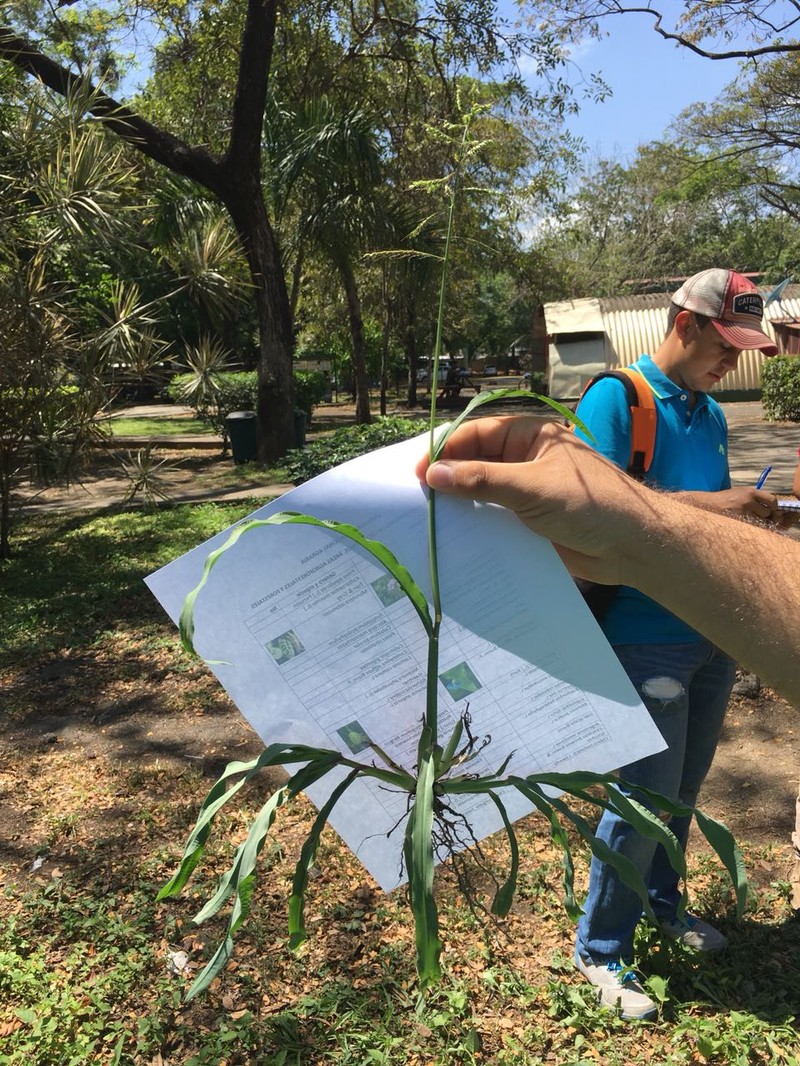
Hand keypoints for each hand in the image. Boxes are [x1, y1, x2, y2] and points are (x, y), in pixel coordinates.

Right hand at [415, 416, 659, 583]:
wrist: (632, 546)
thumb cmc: (590, 503)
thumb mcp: (531, 488)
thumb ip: (481, 481)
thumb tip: (433, 474)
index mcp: (531, 436)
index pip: (478, 434)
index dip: (447, 449)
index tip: (419, 470)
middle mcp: (526, 460)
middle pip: (476, 462)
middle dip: (449, 476)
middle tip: (417, 496)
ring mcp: (527, 491)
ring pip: (483, 493)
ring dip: (460, 504)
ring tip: (428, 518)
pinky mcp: (530, 521)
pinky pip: (494, 519)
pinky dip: (475, 525)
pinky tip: (454, 537)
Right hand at [698, 486, 779, 520]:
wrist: (708, 504)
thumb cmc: (725, 499)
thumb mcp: (741, 492)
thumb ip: (756, 498)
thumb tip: (772, 509)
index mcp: (751, 492)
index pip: (772, 500)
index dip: (773, 507)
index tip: (771, 510)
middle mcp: (748, 500)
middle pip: (767, 513)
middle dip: (765, 517)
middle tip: (758, 517)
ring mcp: (742, 512)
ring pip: (760, 522)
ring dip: (757, 524)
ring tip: (748, 522)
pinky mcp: (737, 522)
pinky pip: (751, 528)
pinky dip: (750, 529)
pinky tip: (744, 527)